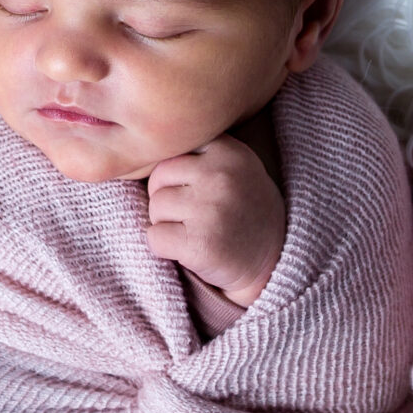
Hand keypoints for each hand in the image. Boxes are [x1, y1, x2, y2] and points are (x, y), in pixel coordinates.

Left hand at [143, 135, 284, 307]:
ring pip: (155, 207)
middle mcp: (221, 176)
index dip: (177, 177)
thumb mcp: (234, 168)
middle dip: (167, 199)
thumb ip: (197, 154)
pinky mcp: (200, 244)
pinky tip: (190, 249)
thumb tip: (139, 151)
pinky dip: (164, 248)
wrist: (273, 261)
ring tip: (196, 231)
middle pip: (158, 178)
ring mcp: (211, 210)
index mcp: (228, 151)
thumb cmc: (243, 211)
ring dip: (166, 224)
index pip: (171, 153)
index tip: (198, 192)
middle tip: (195, 216)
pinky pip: (154, 237)